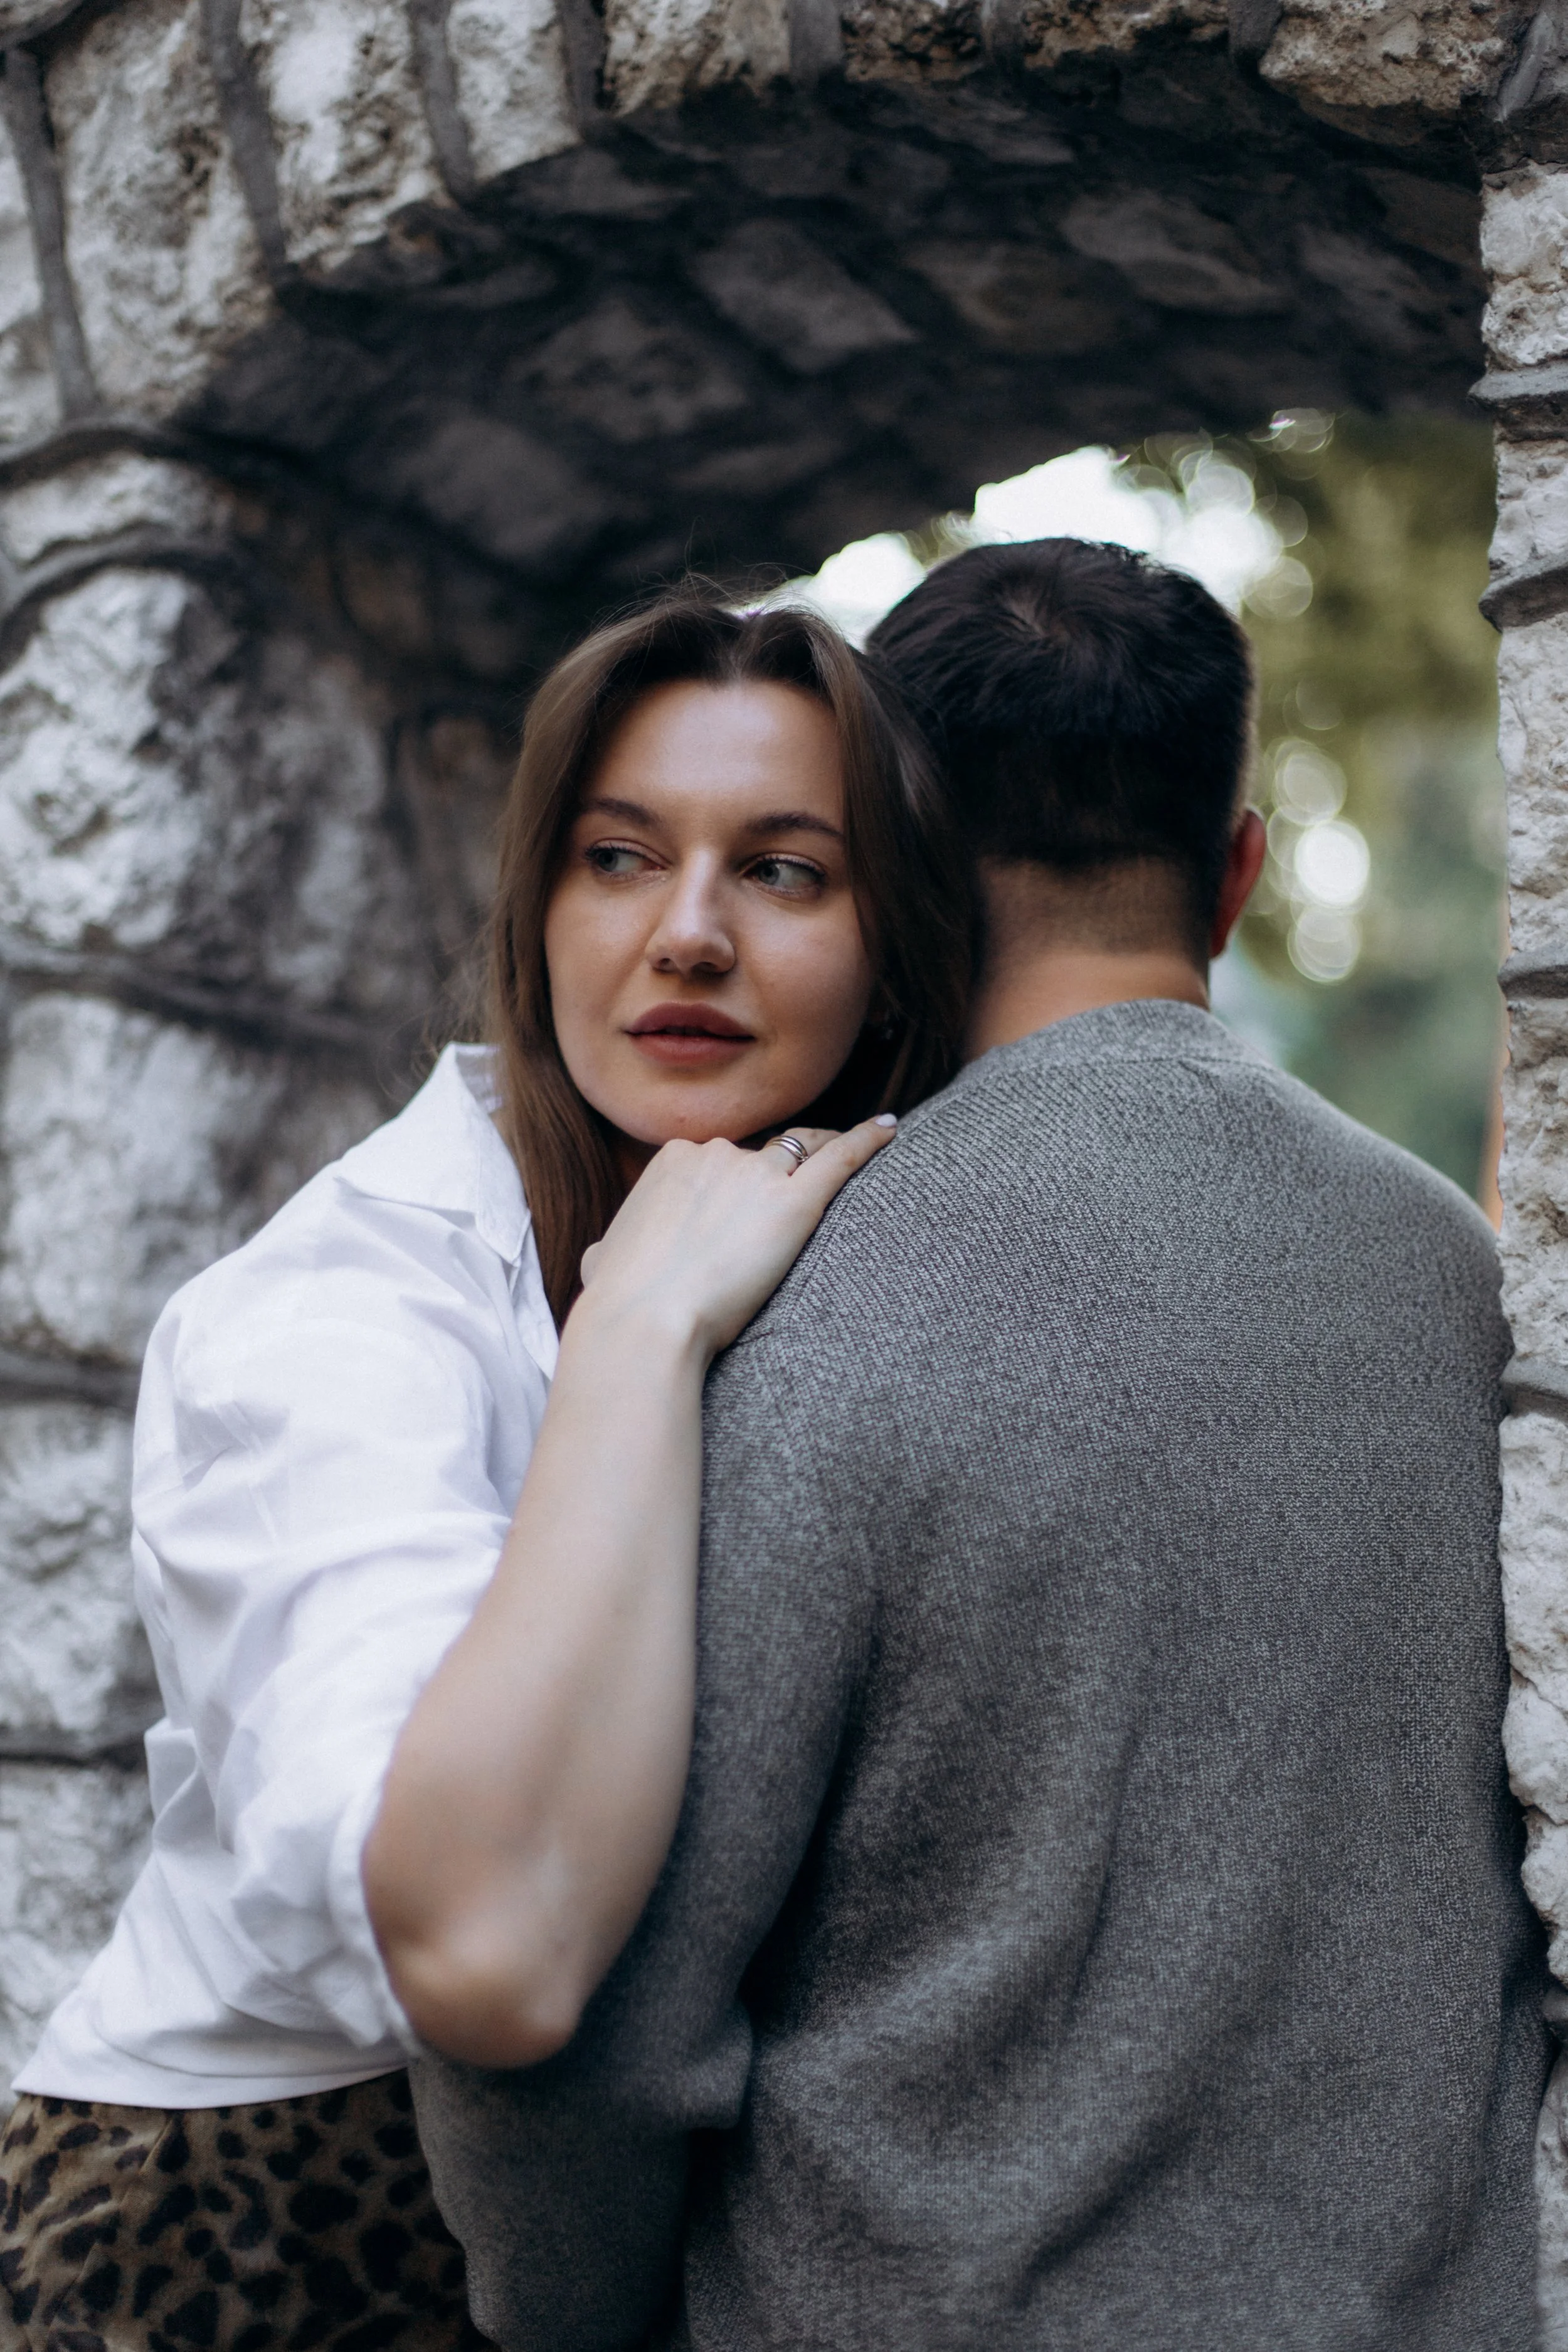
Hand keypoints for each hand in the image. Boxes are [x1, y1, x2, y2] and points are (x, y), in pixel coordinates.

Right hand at [574, 1116, 897, 1361]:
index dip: (739, 1183)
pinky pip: (841, 1159)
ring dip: (824, 1152)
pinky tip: (891, 1129)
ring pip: (803, 1150)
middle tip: (797, 1196)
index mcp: (673, 1160)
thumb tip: (602, 1258)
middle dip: (779, 1173)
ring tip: (856, 1152)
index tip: (749, 1206)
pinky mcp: (795, 1203)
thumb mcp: (603, 1261)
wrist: (645, 1318)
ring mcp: (756, 1175)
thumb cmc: (621, 1300)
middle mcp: (715, 1154)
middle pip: (763, 1154)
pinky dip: (869, 1140)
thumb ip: (612, 1248)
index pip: (721, 1159)